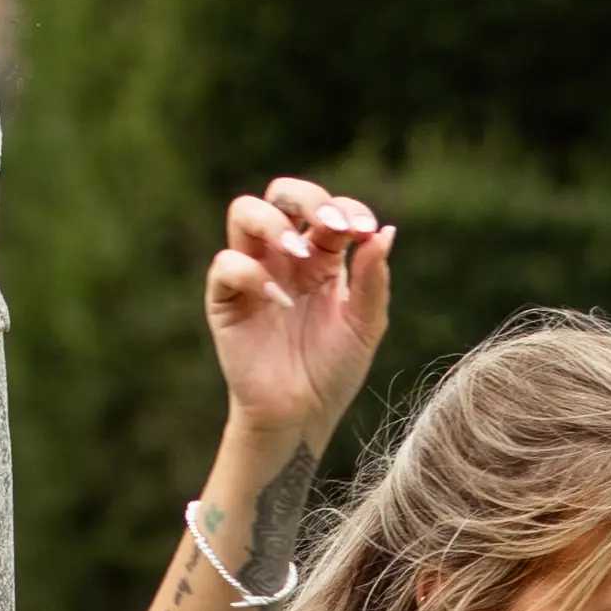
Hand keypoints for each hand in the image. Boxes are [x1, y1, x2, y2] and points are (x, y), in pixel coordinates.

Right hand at [203, 178, 391, 474]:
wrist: (301, 416)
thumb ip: (373, 280)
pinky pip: (226, 265)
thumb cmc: (333, 371)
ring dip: (273, 222)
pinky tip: (281, 302)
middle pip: (281, 194)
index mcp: (321, 256)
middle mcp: (284, 256)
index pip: (329, 210)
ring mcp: (253, 272)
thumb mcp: (365, 325)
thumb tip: (385, 233)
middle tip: (331, 224)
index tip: (365, 230)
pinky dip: (252, 274)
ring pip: (244, 212)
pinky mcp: (225, 299)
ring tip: (299, 252)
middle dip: (306, 198)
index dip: (347, 209)